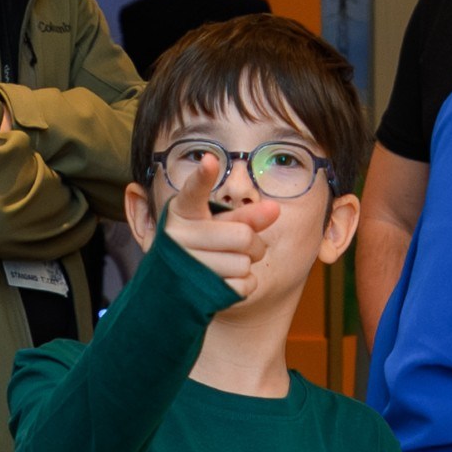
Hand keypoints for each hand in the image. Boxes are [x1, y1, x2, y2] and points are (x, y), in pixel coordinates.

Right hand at [158, 156, 278, 299]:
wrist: (176, 284)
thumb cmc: (203, 242)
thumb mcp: (218, 222)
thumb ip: (246, 214)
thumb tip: (275, 208)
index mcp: (182, 210)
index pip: (193, 191)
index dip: (203, 177)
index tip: (210, 161)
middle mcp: (178, 236)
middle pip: (243, 236)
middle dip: (253, 242)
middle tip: (242, 244)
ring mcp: (187, 266)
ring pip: (245, 263)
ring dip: (247, 263)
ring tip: (229, 262)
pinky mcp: (199, 291)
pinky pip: (244, 285)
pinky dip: (245, 283)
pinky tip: (228, 279)